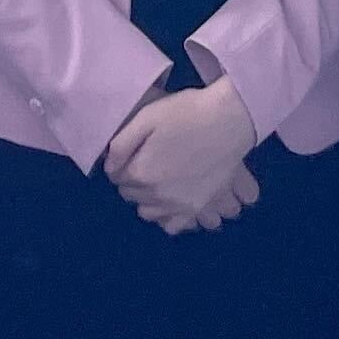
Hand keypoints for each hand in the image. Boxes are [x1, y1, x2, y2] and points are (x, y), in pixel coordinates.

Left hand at [102, 80, 260, 232]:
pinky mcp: (198, 208)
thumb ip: (121, 144)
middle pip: (132, 197)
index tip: (131, 154)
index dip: (121, 165)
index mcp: (141, 173)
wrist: (228, 120)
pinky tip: (172, 200)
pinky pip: (174, 225)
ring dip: (148, 200)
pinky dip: (168, 216)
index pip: (117, 179)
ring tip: (159, 181)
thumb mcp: (147, 117)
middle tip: (146, 163)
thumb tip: (110, 168)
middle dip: (133, 182)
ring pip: (149, 214)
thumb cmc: (187, 113)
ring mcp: (179, 206)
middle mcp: (157, 196)